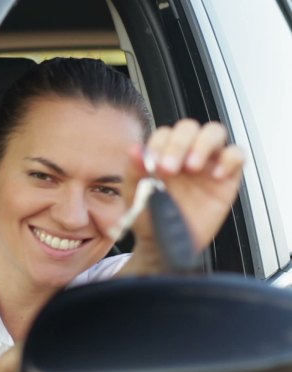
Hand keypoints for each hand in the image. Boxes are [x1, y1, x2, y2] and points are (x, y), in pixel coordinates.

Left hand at [119, 119, 244, 273]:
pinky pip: (237, 155)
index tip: (152, 164)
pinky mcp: (227, 177)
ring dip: (203, 144)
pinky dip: (230, 159)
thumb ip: (134, 171)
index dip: (159, 144)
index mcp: (161, 154)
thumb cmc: (149, 217)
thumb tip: (135, 149)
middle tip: (169, 168)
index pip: (164, 133)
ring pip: (214, 133)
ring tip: (192, 167)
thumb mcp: (136, 195)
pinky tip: (216, 175)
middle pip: (189, 127)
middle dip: (178, 144)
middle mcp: (185, 154)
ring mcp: (207, 163)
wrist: (164, 244)